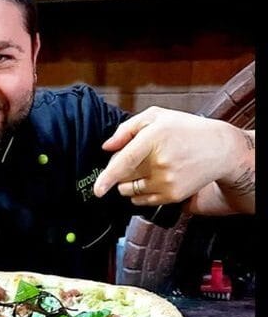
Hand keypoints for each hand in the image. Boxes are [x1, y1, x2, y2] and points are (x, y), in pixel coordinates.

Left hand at [93, 106, 253, 212]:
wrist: (219, 149)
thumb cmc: (184, 130)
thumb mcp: (156, 116)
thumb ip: (127, 129)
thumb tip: (107, 147)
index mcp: (154, 138)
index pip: (125, 161)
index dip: (108, 177)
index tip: (97, 190)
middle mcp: (160, 162)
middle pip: (123, 177)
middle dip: (119, 170)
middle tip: (135, 159)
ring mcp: (167, 181)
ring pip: (129, 190)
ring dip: (128, 182)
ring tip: (145, 168)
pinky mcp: (172, 196)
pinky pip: (142, 200)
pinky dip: (139, 193)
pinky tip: (152, 179)